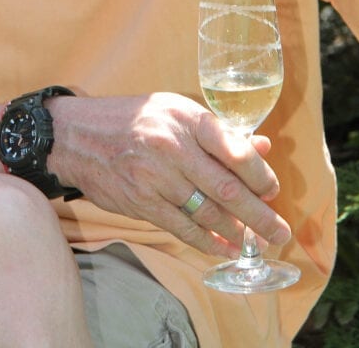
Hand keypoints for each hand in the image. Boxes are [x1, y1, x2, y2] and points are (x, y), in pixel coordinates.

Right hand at [48, 92, 291, 256]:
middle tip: (279, 231)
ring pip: (206, 212)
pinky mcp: (141, 202)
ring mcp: (155, 177)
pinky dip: (207, 241)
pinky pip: (182, 227)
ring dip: (236, 232)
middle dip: (259, 214)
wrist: (78, 135)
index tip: (273, 190)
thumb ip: (218, 131)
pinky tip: (223, 248)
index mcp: (185, 118)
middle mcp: (172, 147)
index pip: (234, 149)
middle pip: (226, 188)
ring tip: (255, 243)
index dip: (260, 175)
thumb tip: (262, 147)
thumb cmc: (133, 118)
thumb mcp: (176, 110)